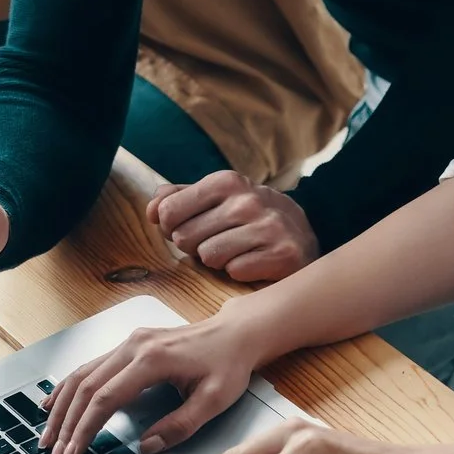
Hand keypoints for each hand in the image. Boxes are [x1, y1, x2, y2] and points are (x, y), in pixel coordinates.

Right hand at [40, 314, 262, 453]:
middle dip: (66, 422)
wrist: (235, 334)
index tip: (74, 453)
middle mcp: (133, 346)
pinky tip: (54, 402)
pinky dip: (69, 387)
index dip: (85, 428)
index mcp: (151, 360)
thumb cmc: (228, 365)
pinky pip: (90, 366)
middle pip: (86, 386)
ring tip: (47, 435)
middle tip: (55, 452)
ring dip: (62, 406)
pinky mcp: (128, 345)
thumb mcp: (214, 400)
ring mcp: (128, 343)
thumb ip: (179, 426)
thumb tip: (145, 446)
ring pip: (82, 374)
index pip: (105, 398)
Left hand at [149, 171, 318, 282]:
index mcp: (226, 181)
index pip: (168, 211)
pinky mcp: (282, 255)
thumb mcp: (216, 197)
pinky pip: (234, 272)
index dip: (170, 226)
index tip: (188, 226)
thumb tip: (151, 209)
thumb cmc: (248, 216)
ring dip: (216, 260)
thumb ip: (178, 199)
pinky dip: (238, 271)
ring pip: (208, 257)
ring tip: (235, 249)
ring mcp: (267, 227)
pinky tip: (252, 260)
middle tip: (216, 240)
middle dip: (194, 245)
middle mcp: (247, 201)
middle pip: (184, 238)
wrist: (302, 232)